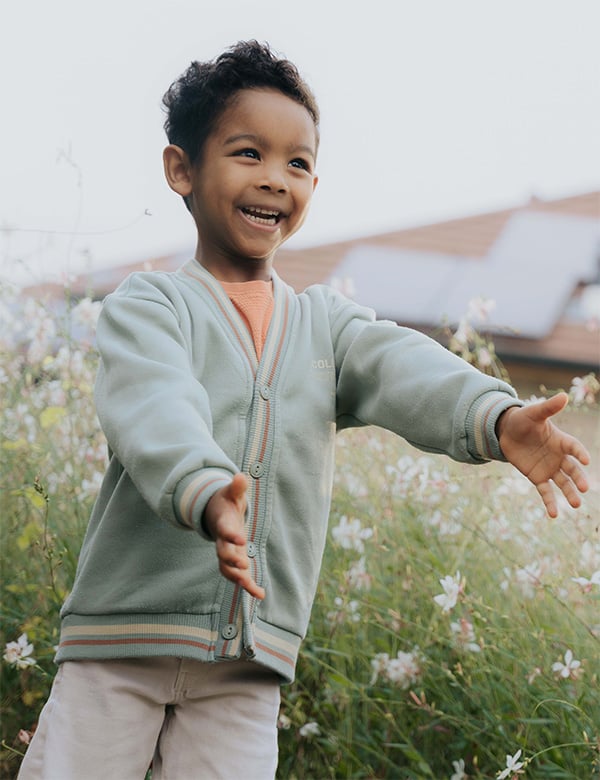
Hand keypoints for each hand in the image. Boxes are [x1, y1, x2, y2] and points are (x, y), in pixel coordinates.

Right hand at [203, 473, 264, 599]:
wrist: (215, 514)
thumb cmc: (226, 502)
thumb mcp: (231, 492)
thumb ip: (237, 487)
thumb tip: (240, 477)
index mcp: (223, 523)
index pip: (225, 530)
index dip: (231, 535)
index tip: (241, 538)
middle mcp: (222, 541)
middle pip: (223, 554)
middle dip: (232, 560)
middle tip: (244, 565)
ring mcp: (227, 553)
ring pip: (227, 569)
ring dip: (237, 578)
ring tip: (250, 586)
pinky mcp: (233, 561)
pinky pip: (238, 577)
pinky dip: (248, 587)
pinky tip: (260, 595)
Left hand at [496, 392, 589, 517]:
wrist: (507, 432)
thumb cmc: (523, 420)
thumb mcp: (534, 413)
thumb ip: (548, 407)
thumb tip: (564, 396)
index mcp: (561, 440)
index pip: (574, 448)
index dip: (580, 453)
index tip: (586, 461)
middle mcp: (558, 456)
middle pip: (572, 469)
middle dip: (578, 479)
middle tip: (585, 488)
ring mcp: (549, 468)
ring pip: (563, 483)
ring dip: (569, 493)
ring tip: (576, 505)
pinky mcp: (537, 477)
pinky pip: (546, 491)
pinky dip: (550, 502)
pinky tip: (554, 515)